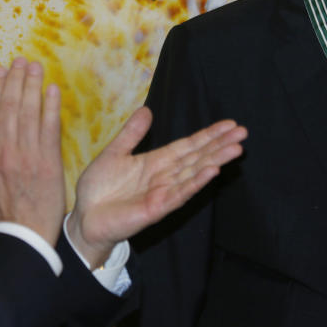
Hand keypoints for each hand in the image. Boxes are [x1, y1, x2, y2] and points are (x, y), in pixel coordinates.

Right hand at [0, 58, 65, 245]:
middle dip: (15, 80)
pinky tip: (52, 90)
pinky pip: (49, 128)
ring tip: (35, 67)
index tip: (1, 71)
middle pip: (9, 107)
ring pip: (28, 112)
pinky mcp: (47, 162)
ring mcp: (26, 155)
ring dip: (32, 86)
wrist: (22, 233)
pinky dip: (50, 107)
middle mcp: (4, 150)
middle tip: (21, 61)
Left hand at [67, 107, 246, 266]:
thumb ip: (132, 133)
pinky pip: (180, 193)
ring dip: (216, 161)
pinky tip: (212, 171)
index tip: (230, 124)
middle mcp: (165, 176)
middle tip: (243, 132)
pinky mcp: (157, 208)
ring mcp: (163, 193)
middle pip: (198, 157)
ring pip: (195, 174)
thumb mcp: (115, 153)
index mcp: (156, 162)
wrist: (84, 217)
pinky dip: (196, 182)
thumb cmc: (98, 189)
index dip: (209, 135)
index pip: (189, 145)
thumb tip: (147, 110)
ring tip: (236, 148)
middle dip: (220, 145)